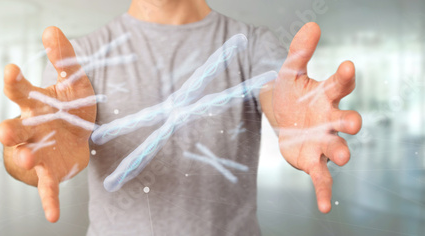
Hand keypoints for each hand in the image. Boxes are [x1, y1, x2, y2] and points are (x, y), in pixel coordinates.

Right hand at [0, 26, 95, 221]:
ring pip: (26, 157)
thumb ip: (64, 58)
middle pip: (15, 129)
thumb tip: (52, 29)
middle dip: (10, 131)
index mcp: (36, 104)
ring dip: (25, 160)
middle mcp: (32, 129)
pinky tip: (52, 215)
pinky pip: (46, 187)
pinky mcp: (51, 171)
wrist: (84, 133)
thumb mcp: (74, 81)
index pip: (20, 92)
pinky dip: (48, 201)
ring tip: (31, 160)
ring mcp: (39, 151)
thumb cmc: (72, 106)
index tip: (11, 71)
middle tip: (6, 130)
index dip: (14, 83)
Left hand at [272, 22, 361, 212]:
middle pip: (345, 120)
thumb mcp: (289, 71)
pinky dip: (325, 192)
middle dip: (349, 122)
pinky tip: (326, 208)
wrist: (283, 114)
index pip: (339, 84)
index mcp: (326, 95)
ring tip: (342, 157)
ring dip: (340, 152)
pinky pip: (321, 177)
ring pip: (337, 148)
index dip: (344, 76)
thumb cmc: (292, 92)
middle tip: (352, 122)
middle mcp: (330, 119)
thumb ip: (299, 52)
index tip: (347, 65)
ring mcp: (323, 141)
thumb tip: (311, 25)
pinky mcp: (313, 160)